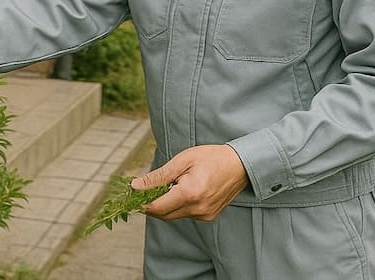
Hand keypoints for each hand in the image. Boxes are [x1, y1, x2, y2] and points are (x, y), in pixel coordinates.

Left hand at [132, 144, 249, 221]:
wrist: (240, 165)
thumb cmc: (211, 158)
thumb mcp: (182, 161)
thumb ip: (158, 176)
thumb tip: (135, 186)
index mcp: (189, 193)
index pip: (156, 208)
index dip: (142, 202)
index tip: (135, 193)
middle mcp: (197, 209)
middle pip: (163, 215)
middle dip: (153, 203)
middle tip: (149, 188)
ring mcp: (204, 215)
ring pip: (174, 216)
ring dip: (166, 204)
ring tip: (172, 184)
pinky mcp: (208, 217)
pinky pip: (185, 215)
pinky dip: (179, 205)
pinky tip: (185, 190)